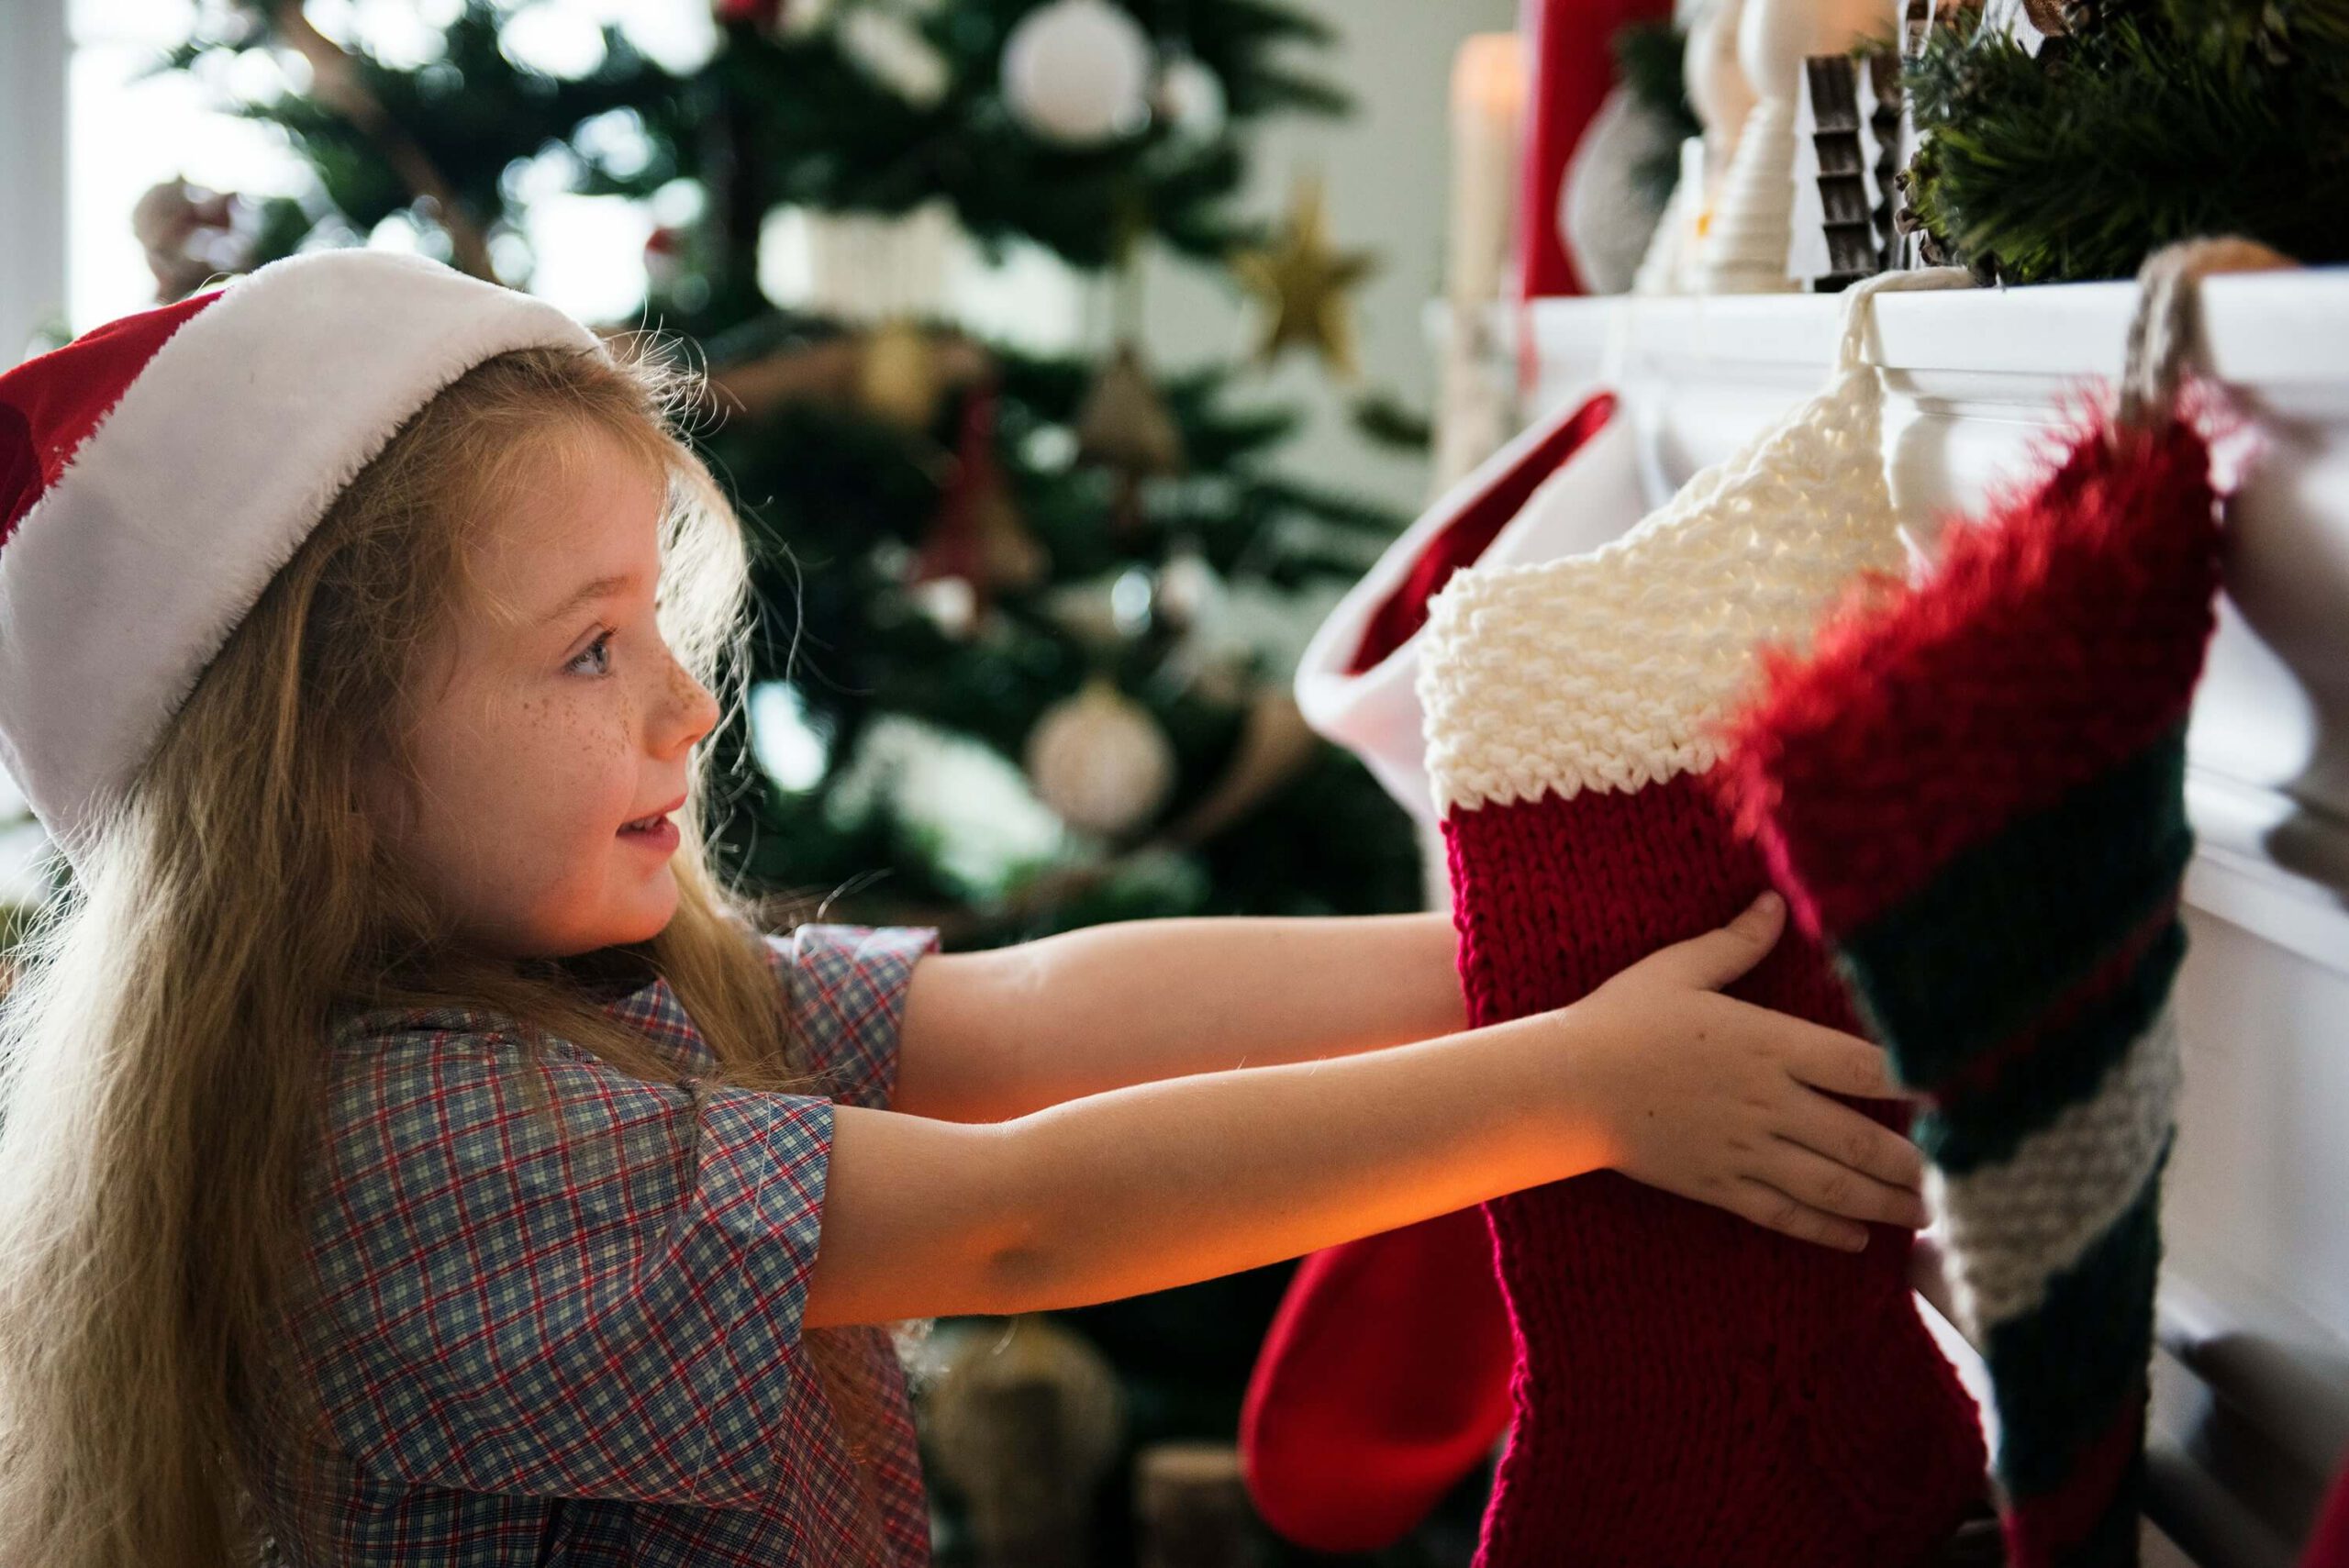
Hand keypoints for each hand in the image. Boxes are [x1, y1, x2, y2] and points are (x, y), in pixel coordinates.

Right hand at [1565, 891, 1927, 1251]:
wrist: (1565, 1087)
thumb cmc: (1620, 1020)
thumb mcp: (1677, 970)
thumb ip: (1735, 942)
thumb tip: (1773, 902)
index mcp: (1766, 1044)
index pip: (1861, 1065)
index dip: (1916, 1079)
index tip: (1960, 1092)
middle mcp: (1767, 1102)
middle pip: (1861, 1138)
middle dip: (1917, 1161)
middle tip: (1964, 1176)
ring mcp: (1744, 1149)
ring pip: (1833, 1186)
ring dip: (1887, 1202)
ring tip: (1929, 1215)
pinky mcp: (1719, 1185)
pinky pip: (1784, 1214)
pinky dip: (1827, 1230)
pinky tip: (1859, 1238)